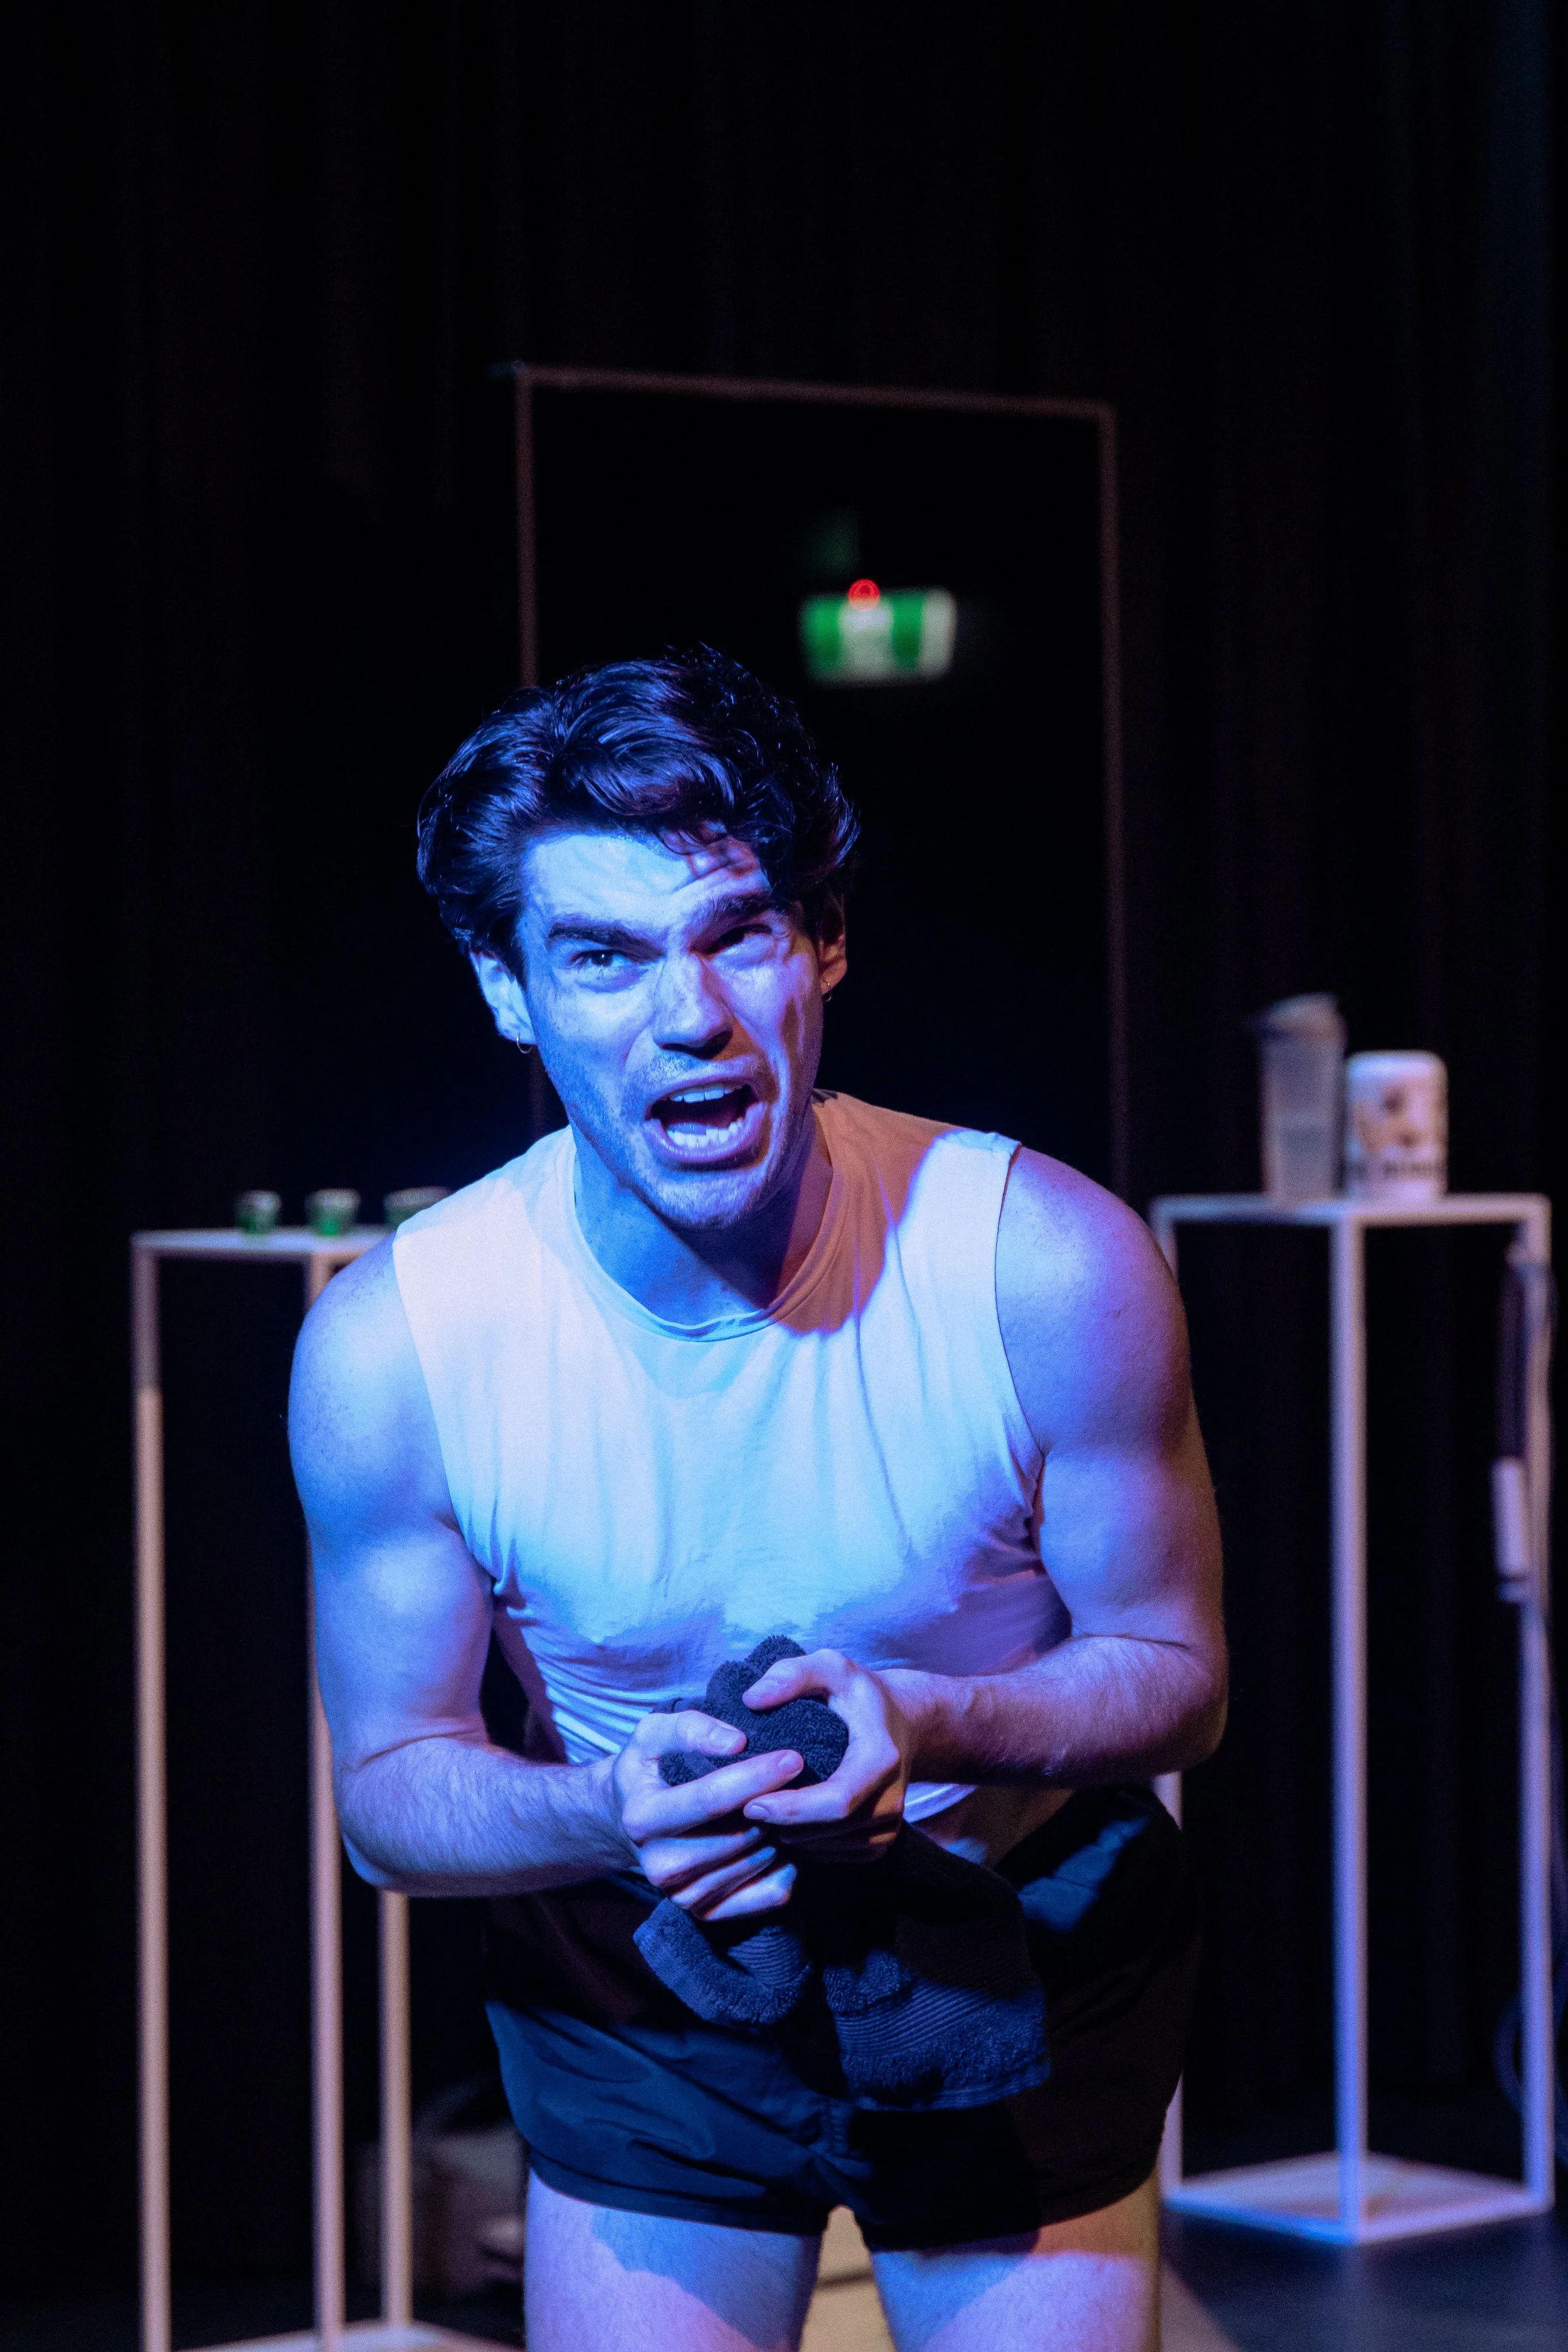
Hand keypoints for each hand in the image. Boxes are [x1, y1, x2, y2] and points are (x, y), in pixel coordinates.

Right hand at [609, 1709, 804, 1921]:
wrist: (627, 1820)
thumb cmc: (648, 1769)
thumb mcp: (653, 1734)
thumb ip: (690, 1728)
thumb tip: (736, 1742)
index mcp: (643, 1819)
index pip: (710, 1799)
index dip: (756, 1777)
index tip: (792, 1758)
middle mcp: (660, 1866)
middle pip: (739, 1834)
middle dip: (775, 1804)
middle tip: (798, 1778)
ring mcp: (683, 1895)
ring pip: (757, 1862)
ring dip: (780, 1831)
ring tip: (784, 1803)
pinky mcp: (706, 1913)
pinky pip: (769, 1895)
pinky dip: (787, 1866)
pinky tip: (783, 1837)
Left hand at [736, 1648, 914, 1861]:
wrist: (905, 1722)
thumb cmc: (860, 1695)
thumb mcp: (832, 1667)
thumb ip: (793, 1674)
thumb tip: (752, 1700)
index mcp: (881, 1759)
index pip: (837, 1800)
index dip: (792, 1808)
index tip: (749, 1802)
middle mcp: (892, 1799)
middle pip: (831, 1830)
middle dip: (783, 1826)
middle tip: (741, 1814)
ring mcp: (890, 1825)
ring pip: (832, 1849)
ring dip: (792, 1839)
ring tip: (756, 1821)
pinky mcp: (882, 1841)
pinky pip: (839, 1857)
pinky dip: (808, 1849)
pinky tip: (783, 1829)